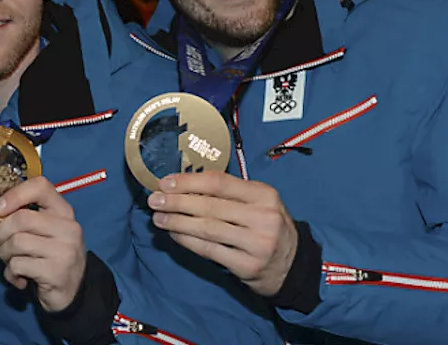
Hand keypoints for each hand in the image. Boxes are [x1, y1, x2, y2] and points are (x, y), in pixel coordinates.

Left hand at [0, 176, 86, 312]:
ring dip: (4, 254)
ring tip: (10, 262)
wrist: (73, 291)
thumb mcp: (44, 231)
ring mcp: (65, 251)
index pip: (41, 187)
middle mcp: (68, 228)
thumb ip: (26, 216)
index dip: (14, 194)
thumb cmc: (50, 255)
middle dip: (1, 232)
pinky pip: (18, 265)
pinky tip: (19, 278)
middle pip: (21, 218)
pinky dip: (10, 273)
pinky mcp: (57, 273)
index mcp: (64, 212)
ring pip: (16, 242)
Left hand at [147, 172, 297, 296]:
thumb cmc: (267, 227)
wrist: (293, 265)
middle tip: (154, 200)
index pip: (219, 183)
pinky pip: (209, 250)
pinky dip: (187, 241)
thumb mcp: (258, 203)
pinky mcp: (248, 266)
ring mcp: (257, 243)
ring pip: (207, 229)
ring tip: (158, 218)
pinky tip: (174, 235)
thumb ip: (229, 193)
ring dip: (177, 222)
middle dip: (176, 202)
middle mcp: (263, 217)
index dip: (188, 181)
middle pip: (209, 206)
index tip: (165, 182)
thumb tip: (184, 185)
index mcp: (264, 194)